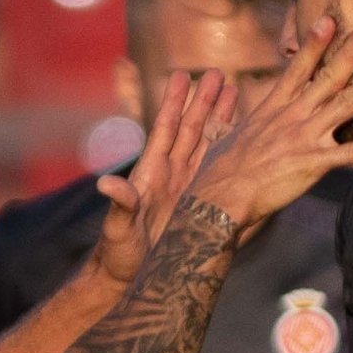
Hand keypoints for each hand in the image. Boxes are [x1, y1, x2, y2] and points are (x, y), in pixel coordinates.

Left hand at [90, 69, 229, 284]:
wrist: (131, 278)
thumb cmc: (120, 255)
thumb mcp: (119, 229)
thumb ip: (120, 204)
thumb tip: (107, 183)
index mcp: (151, 173)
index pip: (166, 129)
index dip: (173, 103)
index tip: (182, 75)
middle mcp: (172, 174)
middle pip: (191, 129)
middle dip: (204, 101)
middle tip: (219, 74)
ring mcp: (188, 187)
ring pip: (208, 145)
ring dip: (221, 119)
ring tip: (235, 92)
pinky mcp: (201, 203)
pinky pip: (219, 171)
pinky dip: (231, 151)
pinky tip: (244, 135)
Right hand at [180, 11, 352, 229]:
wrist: (221, 193)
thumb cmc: (222, 168)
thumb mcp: (232, 132)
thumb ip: (245, 119)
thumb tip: (233, 111)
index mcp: (274, 106)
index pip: (298, 68)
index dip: (314, 43)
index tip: (329, 20)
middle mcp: (293, 115)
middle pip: (328, 77)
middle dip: (352, 52)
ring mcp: (305, 136)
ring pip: (345, 104)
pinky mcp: (313, 161)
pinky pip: (350, 153)